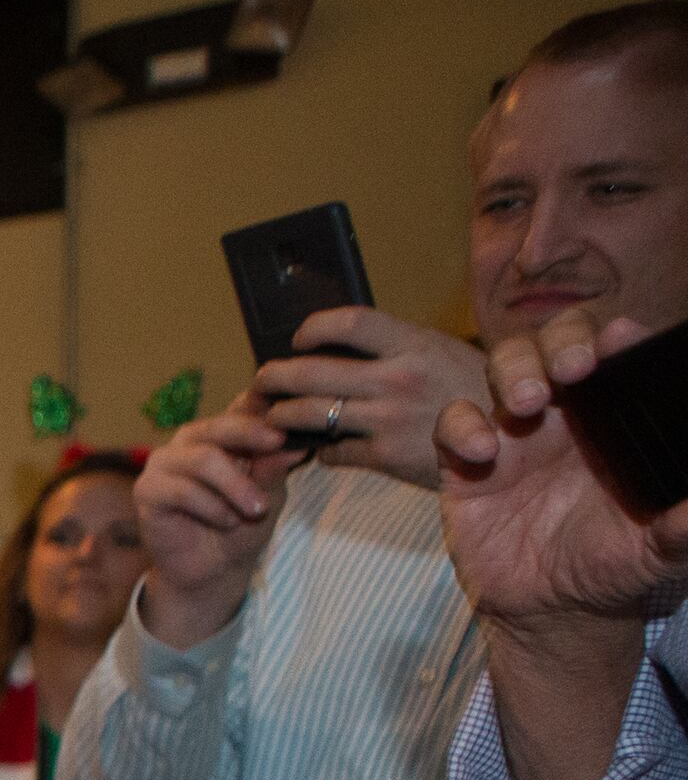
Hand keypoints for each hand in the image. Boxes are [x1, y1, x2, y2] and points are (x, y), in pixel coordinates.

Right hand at [133, 402, 297, 645]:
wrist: (213, 571)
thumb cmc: (243, 528)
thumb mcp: (269, 495)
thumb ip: (273, 468)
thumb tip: (292, 442)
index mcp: (223, 434)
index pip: (240, 405)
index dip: (264, 403)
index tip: (292, 411)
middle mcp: (191, 440)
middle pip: (220, 424)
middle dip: (251, 434)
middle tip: (277, 444)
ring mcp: (164, 463)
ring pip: (203, 458)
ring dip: (235, 486)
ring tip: (256, 510)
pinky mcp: (147, 490)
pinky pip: (183, 490)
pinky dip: (211, 507)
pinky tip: (226, 521)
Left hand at [249, 308, 489, 490]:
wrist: (517, 442)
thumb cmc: (476, 393)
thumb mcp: (444, 354)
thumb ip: (397, 350)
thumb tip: (345, 344)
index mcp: (414, 343)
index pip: (349, 322)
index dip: (313, 327)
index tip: (297, 338)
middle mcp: (398, 378)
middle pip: (312, 372)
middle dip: (275, 377)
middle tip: (262, 381)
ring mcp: (389, 419)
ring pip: (310, 415)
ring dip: (282, 416)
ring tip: (274, 415)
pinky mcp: (386, 457)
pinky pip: (332, 452)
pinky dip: (318, 451)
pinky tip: (319, 448)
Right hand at [436, 307, 687, 626]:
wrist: (554, 613)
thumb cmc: (615, 566)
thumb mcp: (665, 546)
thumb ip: (685, 524)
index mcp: (616, 417)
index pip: (615, 353)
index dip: (616, 337)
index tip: (622, 340)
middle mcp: (566, 414)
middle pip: (556, 342)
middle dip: (563, 341)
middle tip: (575, 368)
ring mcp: (513, 435)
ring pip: (505, 366)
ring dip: (514, 369)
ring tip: (528, 402)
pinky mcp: (465, 465)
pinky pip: (452, 423)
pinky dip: (461, 426)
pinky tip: (482, 451)